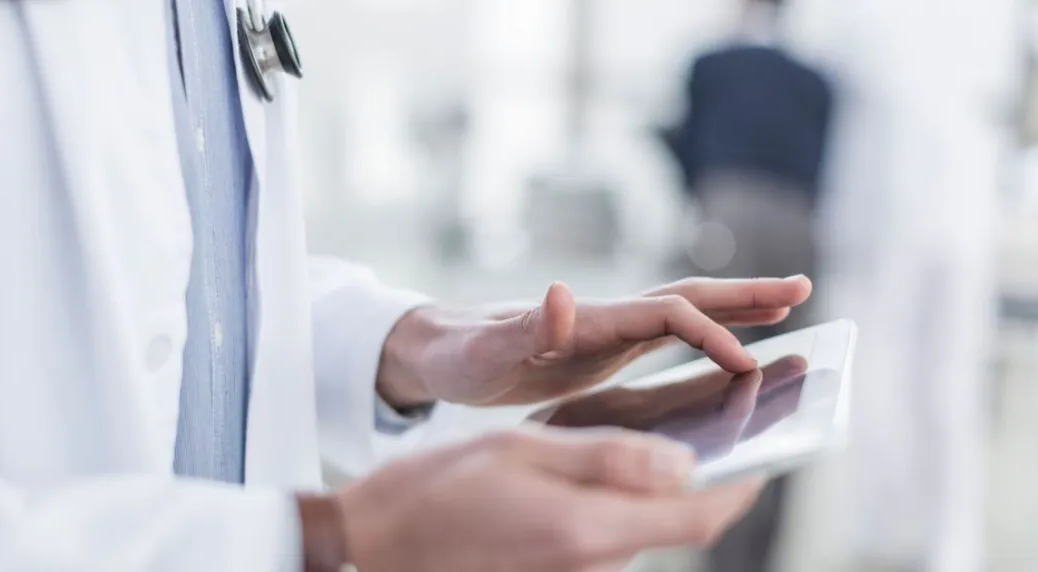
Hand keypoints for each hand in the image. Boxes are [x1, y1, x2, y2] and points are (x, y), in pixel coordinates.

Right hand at [319, 428, 763, 571]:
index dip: (742, 487)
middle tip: (717, 432)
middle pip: (674, 528)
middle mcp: (591, 564)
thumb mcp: (522, 448)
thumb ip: (607, 458)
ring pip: (640, 533)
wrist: (373, 545)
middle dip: (704, 486)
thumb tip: (682, 463)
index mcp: (589, 530)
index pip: (697, 518)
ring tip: (661, 441)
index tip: (767, 453)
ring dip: (660, 496)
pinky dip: (620, 508)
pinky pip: (605, 541)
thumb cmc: (437, 488)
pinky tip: (601, 471)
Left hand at [378, 276, 811, 405]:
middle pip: (690, 296)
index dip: (712, 334)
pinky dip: (705, 335)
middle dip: (746, 295)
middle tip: (803, 289)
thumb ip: (523, 328)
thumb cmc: (460, 352)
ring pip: (685, 311)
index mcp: (590, 317)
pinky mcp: (603, 348)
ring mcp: (608, 330)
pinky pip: (668, 338)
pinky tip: (726, 347)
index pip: (668, 314)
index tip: (748, 366)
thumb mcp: (484, 350)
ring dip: (736, 308)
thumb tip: (561, 293)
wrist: (442, 347)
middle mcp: (607, 315)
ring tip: (787, 306)